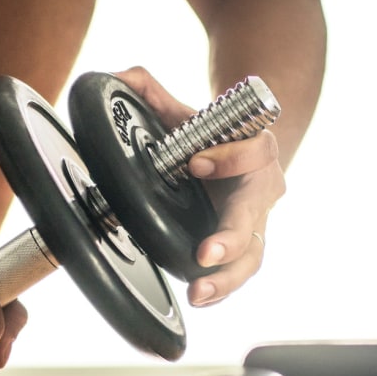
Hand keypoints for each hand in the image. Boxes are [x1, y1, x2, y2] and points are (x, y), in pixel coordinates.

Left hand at [116, 67, 285, 305]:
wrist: (242, 156)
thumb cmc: (212, 138)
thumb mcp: (184, 114)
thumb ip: (149, 91)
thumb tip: (115, 77)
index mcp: (254, 150)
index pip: (253, 152)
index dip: (227, 157)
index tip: (193, 162)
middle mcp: (261, 189)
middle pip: (254, 215)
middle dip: (231, 237)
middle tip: (206, 254)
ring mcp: (255, 223)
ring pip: (252, 254)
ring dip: (228, 277)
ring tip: (199, 292)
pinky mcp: (244, 248)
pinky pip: (240, 272)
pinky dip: (222, 287)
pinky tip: (201, 298)